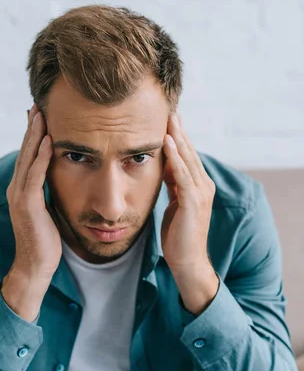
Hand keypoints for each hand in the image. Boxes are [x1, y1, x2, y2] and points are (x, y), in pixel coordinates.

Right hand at [5, 103, 61, 282]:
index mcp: (21, 189)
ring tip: (41, 114)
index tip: (40, 115)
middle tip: (38, 104)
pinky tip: (49, 141)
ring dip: (35, 135)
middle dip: (31, 127)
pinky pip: (34, 176)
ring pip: (27, 158)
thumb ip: (46, 193)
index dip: (33, 135)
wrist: (35, 266)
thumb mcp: (47, 210)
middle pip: (24, 151)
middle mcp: (16, 189)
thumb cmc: (45, 240)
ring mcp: (19, 196)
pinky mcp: (27, 205)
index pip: (27, 156)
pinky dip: (41, 157)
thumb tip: (57, 179)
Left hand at [160, 110, 215, 275]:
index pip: (188, 155)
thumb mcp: (175, 203)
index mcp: (199, 185)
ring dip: (178, 138)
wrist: (187, 261)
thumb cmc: (179, 235)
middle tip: (169, 109)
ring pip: (188, 160)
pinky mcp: (193, 202)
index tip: (169, 118)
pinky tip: (168, 143)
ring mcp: (201, 194)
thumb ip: (174, 185)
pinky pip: (183, 175)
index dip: (179, 136)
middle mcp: (204, 186)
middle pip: (190, 152)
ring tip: (169, 119)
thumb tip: (166, 167)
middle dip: (179, 130)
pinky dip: (176, 158)